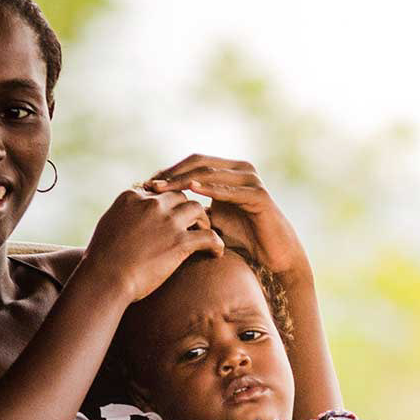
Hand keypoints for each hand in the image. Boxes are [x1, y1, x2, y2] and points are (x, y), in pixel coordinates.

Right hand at [82, 187, 223, 302]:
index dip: (167, 204)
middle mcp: (151, 204)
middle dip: (187, 209)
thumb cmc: (102, 259)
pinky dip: (216, 244)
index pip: (158, 191)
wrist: (105, 278)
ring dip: (203, 221)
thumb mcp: (108, 225)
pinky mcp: (180, 241)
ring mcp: (167, 221)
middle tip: (194, 224)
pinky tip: (216, 253)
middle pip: (180, 197)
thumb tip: (130, 218)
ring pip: (197, 209)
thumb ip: (124, 215)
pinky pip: (210, 236)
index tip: (172, 216)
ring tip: (204, 236)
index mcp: (132, 197)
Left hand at [143, 155, 309, 283]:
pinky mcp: (259, 195)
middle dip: (171, 174)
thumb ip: (191, 208)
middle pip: (198, 163)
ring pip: (210, 174)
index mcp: (228, 171)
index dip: (168, 171)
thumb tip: (156, 207)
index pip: (192, 163)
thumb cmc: (242, 239)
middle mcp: (240, 169)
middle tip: (149, 186)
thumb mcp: (210, 220)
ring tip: (162, 189)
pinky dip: (208, 190)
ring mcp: (251, 180)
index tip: (146, 184)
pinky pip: (228, 190)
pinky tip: (190, 192)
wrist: (274, 255)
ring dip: (183, 181)